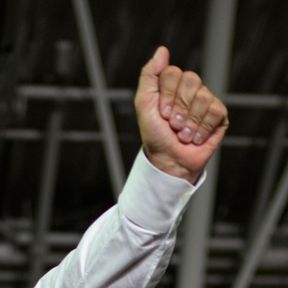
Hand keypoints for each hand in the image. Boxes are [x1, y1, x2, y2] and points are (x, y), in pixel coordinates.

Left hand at [135, 46, 228, 183]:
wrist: (169, 160)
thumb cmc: (154, 134)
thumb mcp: (144, 104)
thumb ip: (149, 76)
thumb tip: (162, 50)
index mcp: (171, 85)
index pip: (173, 72)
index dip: (167, 95)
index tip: (162, 113)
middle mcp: (190, 89)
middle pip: (191, 80)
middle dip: (179, 107)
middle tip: (173, 124)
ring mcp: (206, 100)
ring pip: (203, 97)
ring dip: (189, 122)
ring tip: (183, 134)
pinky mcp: (219, 115)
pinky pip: (215, 111)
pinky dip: (202, 128)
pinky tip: (195, 137)